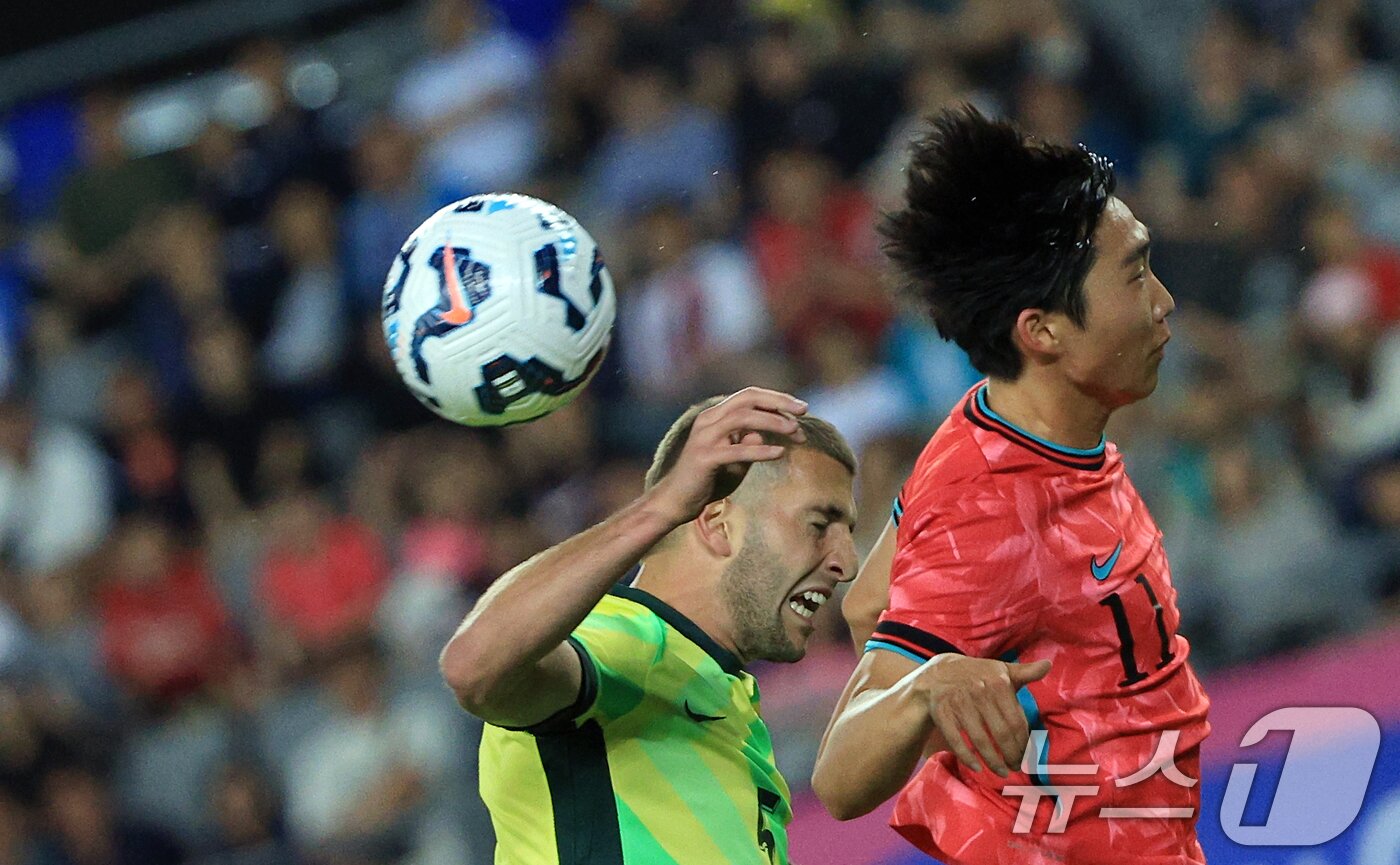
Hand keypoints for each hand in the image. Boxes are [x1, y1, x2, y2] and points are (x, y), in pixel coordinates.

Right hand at [646, 387, 807, 525]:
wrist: (677, 501)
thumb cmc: (708, 479)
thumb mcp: (735, 459)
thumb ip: (749, 443)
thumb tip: (766, 434)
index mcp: (715, 415)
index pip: (749, 396)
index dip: (776, 399)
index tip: (801, 409)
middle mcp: (708, 420)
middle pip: (747, 399)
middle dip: (779, 402)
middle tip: (805, 411)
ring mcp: (704, 438)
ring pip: (742, 418)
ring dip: (773, 422)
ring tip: (795, 431)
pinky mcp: (704, 458)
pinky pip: (736, 450)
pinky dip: (760, 451)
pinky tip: (779, 454)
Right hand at [915, 655, 1051, 776]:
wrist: (939, 672)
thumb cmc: (978, 675)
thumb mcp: (1001, 670)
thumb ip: (1025, 672)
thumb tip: (1048, 665)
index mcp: (998, 683)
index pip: (1016, 721)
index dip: (1023, 743)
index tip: (1026, 756)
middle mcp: (979, 692)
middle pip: (1001, 733)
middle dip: (1011, 755)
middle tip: (1015, 768)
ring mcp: (959, 702)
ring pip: (980, 740)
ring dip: (993, 761)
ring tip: (1001, 772)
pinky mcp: (942, 711)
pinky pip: (956, 739)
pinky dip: (966, 756)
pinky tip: (976, 767)